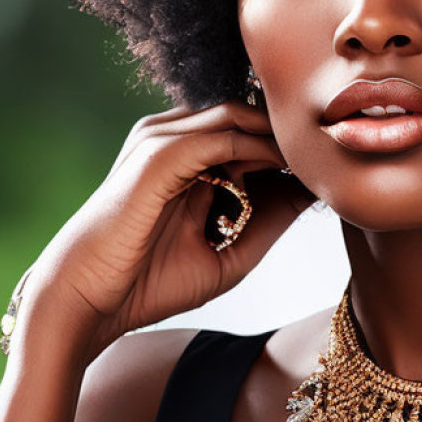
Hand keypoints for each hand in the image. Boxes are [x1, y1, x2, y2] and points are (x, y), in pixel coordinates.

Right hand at [17, 101, 315, 359]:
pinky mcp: (159, 153)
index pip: (250, 135)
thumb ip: (270, 222)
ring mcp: (162, 140)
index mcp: (185, 159)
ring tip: (321, 159)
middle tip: (336, 156)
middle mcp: (173, 140)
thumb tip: (314, 197)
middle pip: (248, 117)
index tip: (335, 170)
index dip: (293, 151)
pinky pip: (224, 136)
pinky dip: (263, 148)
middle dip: (292, 135)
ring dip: (282, 136)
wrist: (85, 303)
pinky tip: (293, 166)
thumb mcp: (228, 255)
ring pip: (239, 118)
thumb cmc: (148, 285)